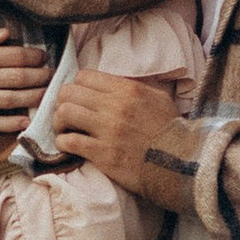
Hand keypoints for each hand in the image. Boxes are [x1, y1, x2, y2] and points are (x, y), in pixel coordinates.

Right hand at [0, 23, 49, 147]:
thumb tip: (6, 34)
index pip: (11, 56)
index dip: (33, 56)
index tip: (44, 56)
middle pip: (15, 78)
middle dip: (39, 77)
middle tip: (53, 76)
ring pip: (7, 100)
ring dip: (31, 98)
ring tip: (46, 95)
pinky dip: (9, 123)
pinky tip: (24, 121)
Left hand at [52, 72, 182, 193]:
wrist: (181, 163)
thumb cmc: (169, 131)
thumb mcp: (157, 98)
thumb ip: (132, 88)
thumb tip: (110, 84)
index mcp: (127, 89)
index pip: (84, 76)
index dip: (75, 87)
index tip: (77, 98)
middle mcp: (115, 106)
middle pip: (68, 92)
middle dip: (61, 103)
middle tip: (66, 115)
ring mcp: (108, 130)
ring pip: (64, 113)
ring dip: (59, 122)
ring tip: (64, 130)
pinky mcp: (103, 154)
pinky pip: (69, 141)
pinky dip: (62, 143)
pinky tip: (68, 146)